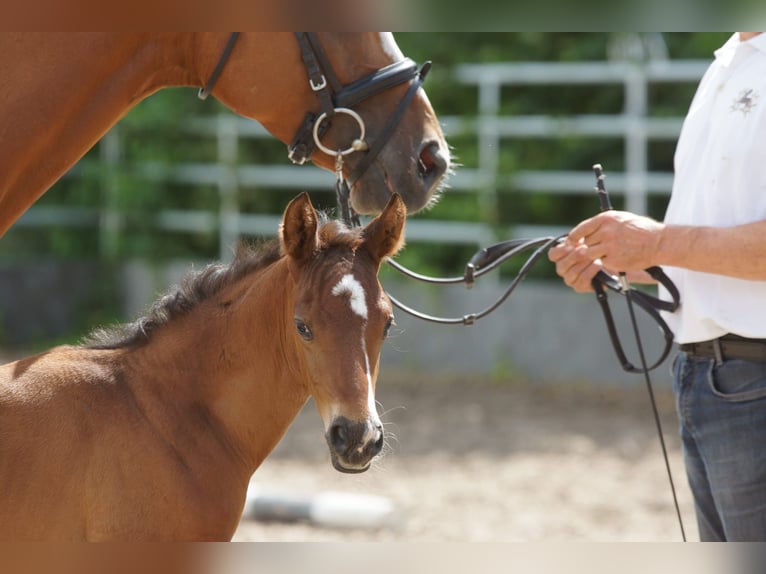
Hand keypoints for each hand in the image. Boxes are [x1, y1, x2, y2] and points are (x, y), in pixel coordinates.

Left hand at [548, 211, 663, 292]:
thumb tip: (587, 231)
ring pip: (589, 253)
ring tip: (607, 253)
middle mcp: (605, 231)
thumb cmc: (641, 230)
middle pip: (585, 242)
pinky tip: (617, 257)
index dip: (574, 236)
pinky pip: (601, 262)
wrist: (658, 242)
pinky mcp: (612, 259)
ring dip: (595, 255)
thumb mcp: (620, 219)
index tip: (571, 241)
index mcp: (606, 219)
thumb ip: (603, 224)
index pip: (581, 228)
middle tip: (600, 247)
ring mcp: (608, 246)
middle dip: (590, 245)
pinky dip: (606, 261)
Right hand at [548, 238, 603, 292]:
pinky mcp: (579, 287)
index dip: (560, 251)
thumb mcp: (585, 239)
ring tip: (594, 256)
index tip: (571, 245)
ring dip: (584, 264)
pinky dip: (591, 271)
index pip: (553, 254)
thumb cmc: (593, 248)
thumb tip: (573, 239)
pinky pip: (583, 280)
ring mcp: (570, 279)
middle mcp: (562, 269)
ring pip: (572, 273)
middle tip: (585, 249)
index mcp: (560, 257)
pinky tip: (598, 264)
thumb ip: (577, 239)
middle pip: (562, 265)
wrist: (607, 260)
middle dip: (574, 257)